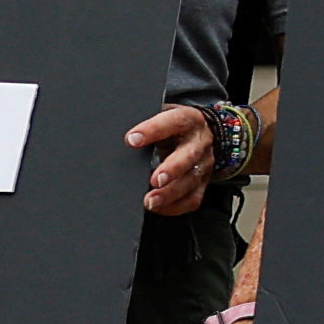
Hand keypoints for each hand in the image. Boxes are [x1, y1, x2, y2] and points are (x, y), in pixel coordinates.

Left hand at [130, 101, 219, 221]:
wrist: (201, 132)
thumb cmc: (174, 125)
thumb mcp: (163, 116)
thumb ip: (146, 124)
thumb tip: (120, 137)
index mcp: (187, 120)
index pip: (172, 122)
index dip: (152, 130)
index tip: (132, 140)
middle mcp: (199, 142)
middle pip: (189, 155)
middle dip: (172, 169)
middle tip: (154, 180)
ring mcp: (203, 163)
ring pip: (190, 180)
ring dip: (170, 193)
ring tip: (151, 201)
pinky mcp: (203, 181)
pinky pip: (193, 198)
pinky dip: (175, 206)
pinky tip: (160, 207)